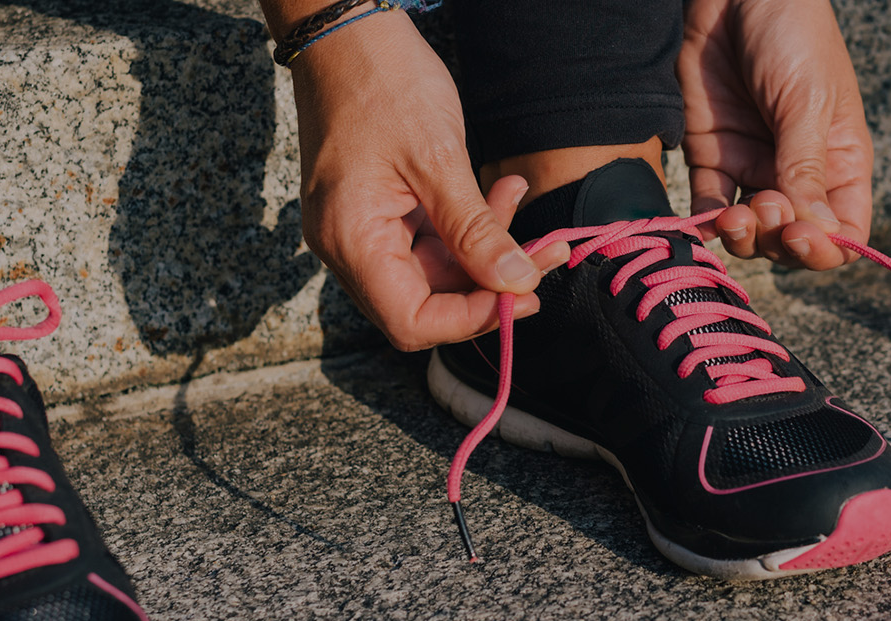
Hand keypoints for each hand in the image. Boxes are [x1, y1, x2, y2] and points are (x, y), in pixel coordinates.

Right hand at [286, 13, 569, 349]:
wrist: (345, 30)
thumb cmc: (383, 82)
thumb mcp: (438, 159)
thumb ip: (475, 231)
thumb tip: (517, 284)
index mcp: (351, 239)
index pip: (411, 321)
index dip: (470, 319)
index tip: (523, 294)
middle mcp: (349, 245)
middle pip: (426, 301)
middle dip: (489, 282)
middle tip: (545, 253)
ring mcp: (362, 228)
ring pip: (435, 270)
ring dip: (486, 248)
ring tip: (521, 202)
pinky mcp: (379, 210)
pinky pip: (429, 239)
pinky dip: (469, 225)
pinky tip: (501, 191)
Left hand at [679, 0, 873, 269]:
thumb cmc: (792, 34)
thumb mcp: (807, 100)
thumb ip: (805, 167)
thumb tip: (816, 233)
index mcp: (840, 163)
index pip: (843, 231)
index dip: (825, 248)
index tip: (801, 237)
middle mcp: (799, 173)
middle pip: (794, 240)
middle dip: (779, 239)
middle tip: (764, 207)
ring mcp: (753, 166)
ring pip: (752, 233)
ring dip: (744, 237)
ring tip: (736, 215)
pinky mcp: (712, 156)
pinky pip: (710, 207)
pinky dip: (707, 225)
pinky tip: (707, 222)